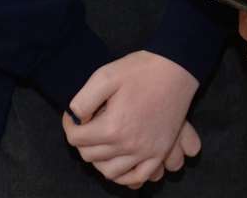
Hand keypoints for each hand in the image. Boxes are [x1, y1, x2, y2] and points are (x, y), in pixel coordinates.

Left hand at [61, 51, 200, 187]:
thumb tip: (75, 118)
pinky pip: (137, 177)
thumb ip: (82, 101)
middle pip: (90, 156)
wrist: (176, 68)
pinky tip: (119, 163)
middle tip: (88, 125)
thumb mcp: (105, 76)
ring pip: (110, 171)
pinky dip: (124, 176)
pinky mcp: (159, 152)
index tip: (74, 116)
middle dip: (83, 141)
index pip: (76, 139)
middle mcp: (128, 145)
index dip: (70, 125)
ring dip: (99, 160)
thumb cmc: (140, 70)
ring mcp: (145, 152)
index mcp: (112, 127)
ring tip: (101, 143)